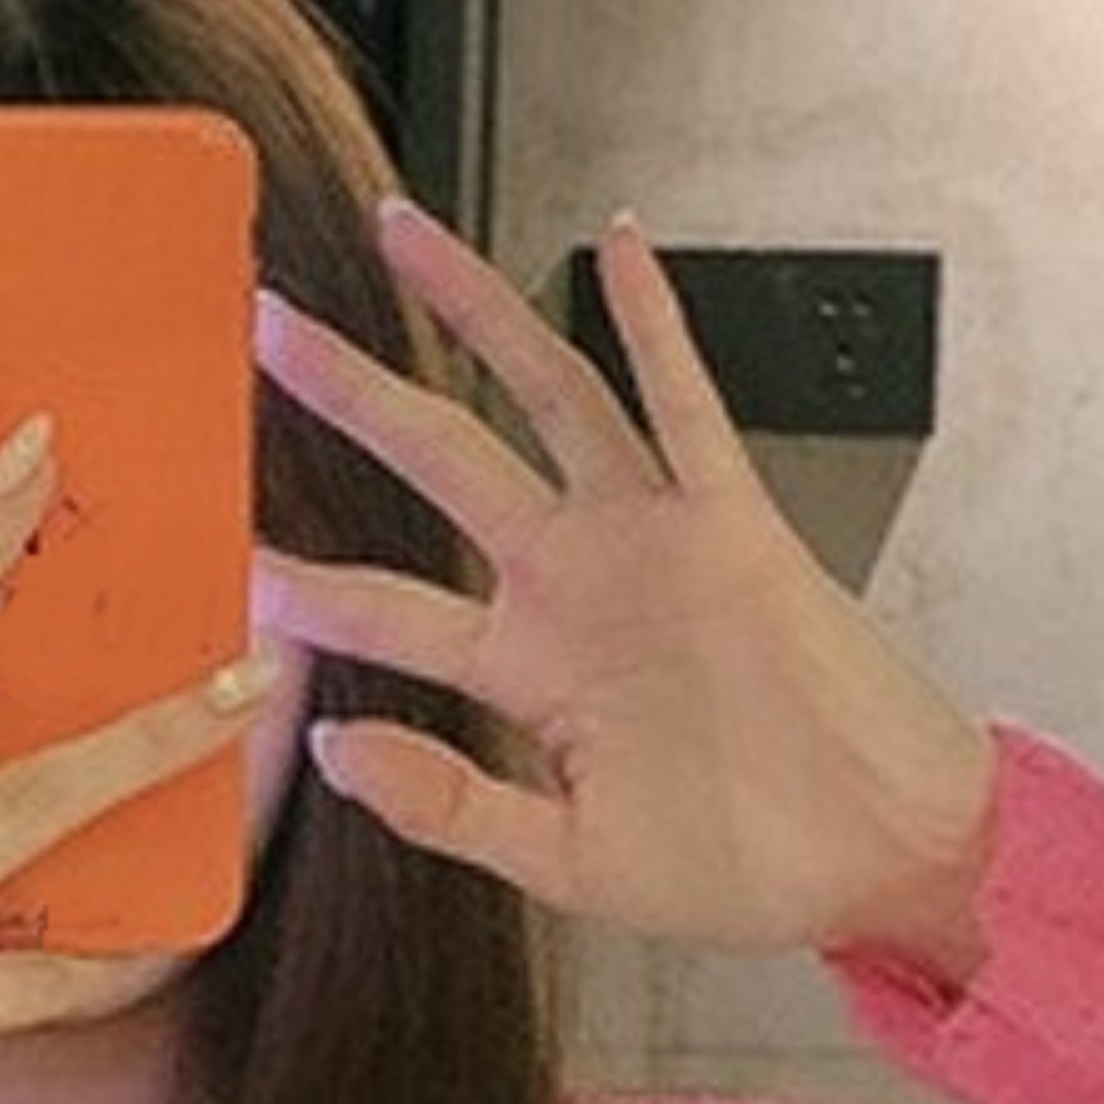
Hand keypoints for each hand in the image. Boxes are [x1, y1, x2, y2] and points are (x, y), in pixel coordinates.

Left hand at [249, 197, 999, 979]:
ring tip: (404, 237)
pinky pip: (686, 406)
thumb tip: (331, 747)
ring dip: (476, 315)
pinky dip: (655, 325)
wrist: (877, 860)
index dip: (309, 585)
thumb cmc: (742, 866)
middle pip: (438, 463)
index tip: (227, 555)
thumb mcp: (566, 864)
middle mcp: (574, 587)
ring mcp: (649, 545)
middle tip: (265, 328)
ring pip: (545, 398)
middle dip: (352, 393)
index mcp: (529, 673)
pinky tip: (618, 247)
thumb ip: (448, 806)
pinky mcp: (732, 526)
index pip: (390, 613)